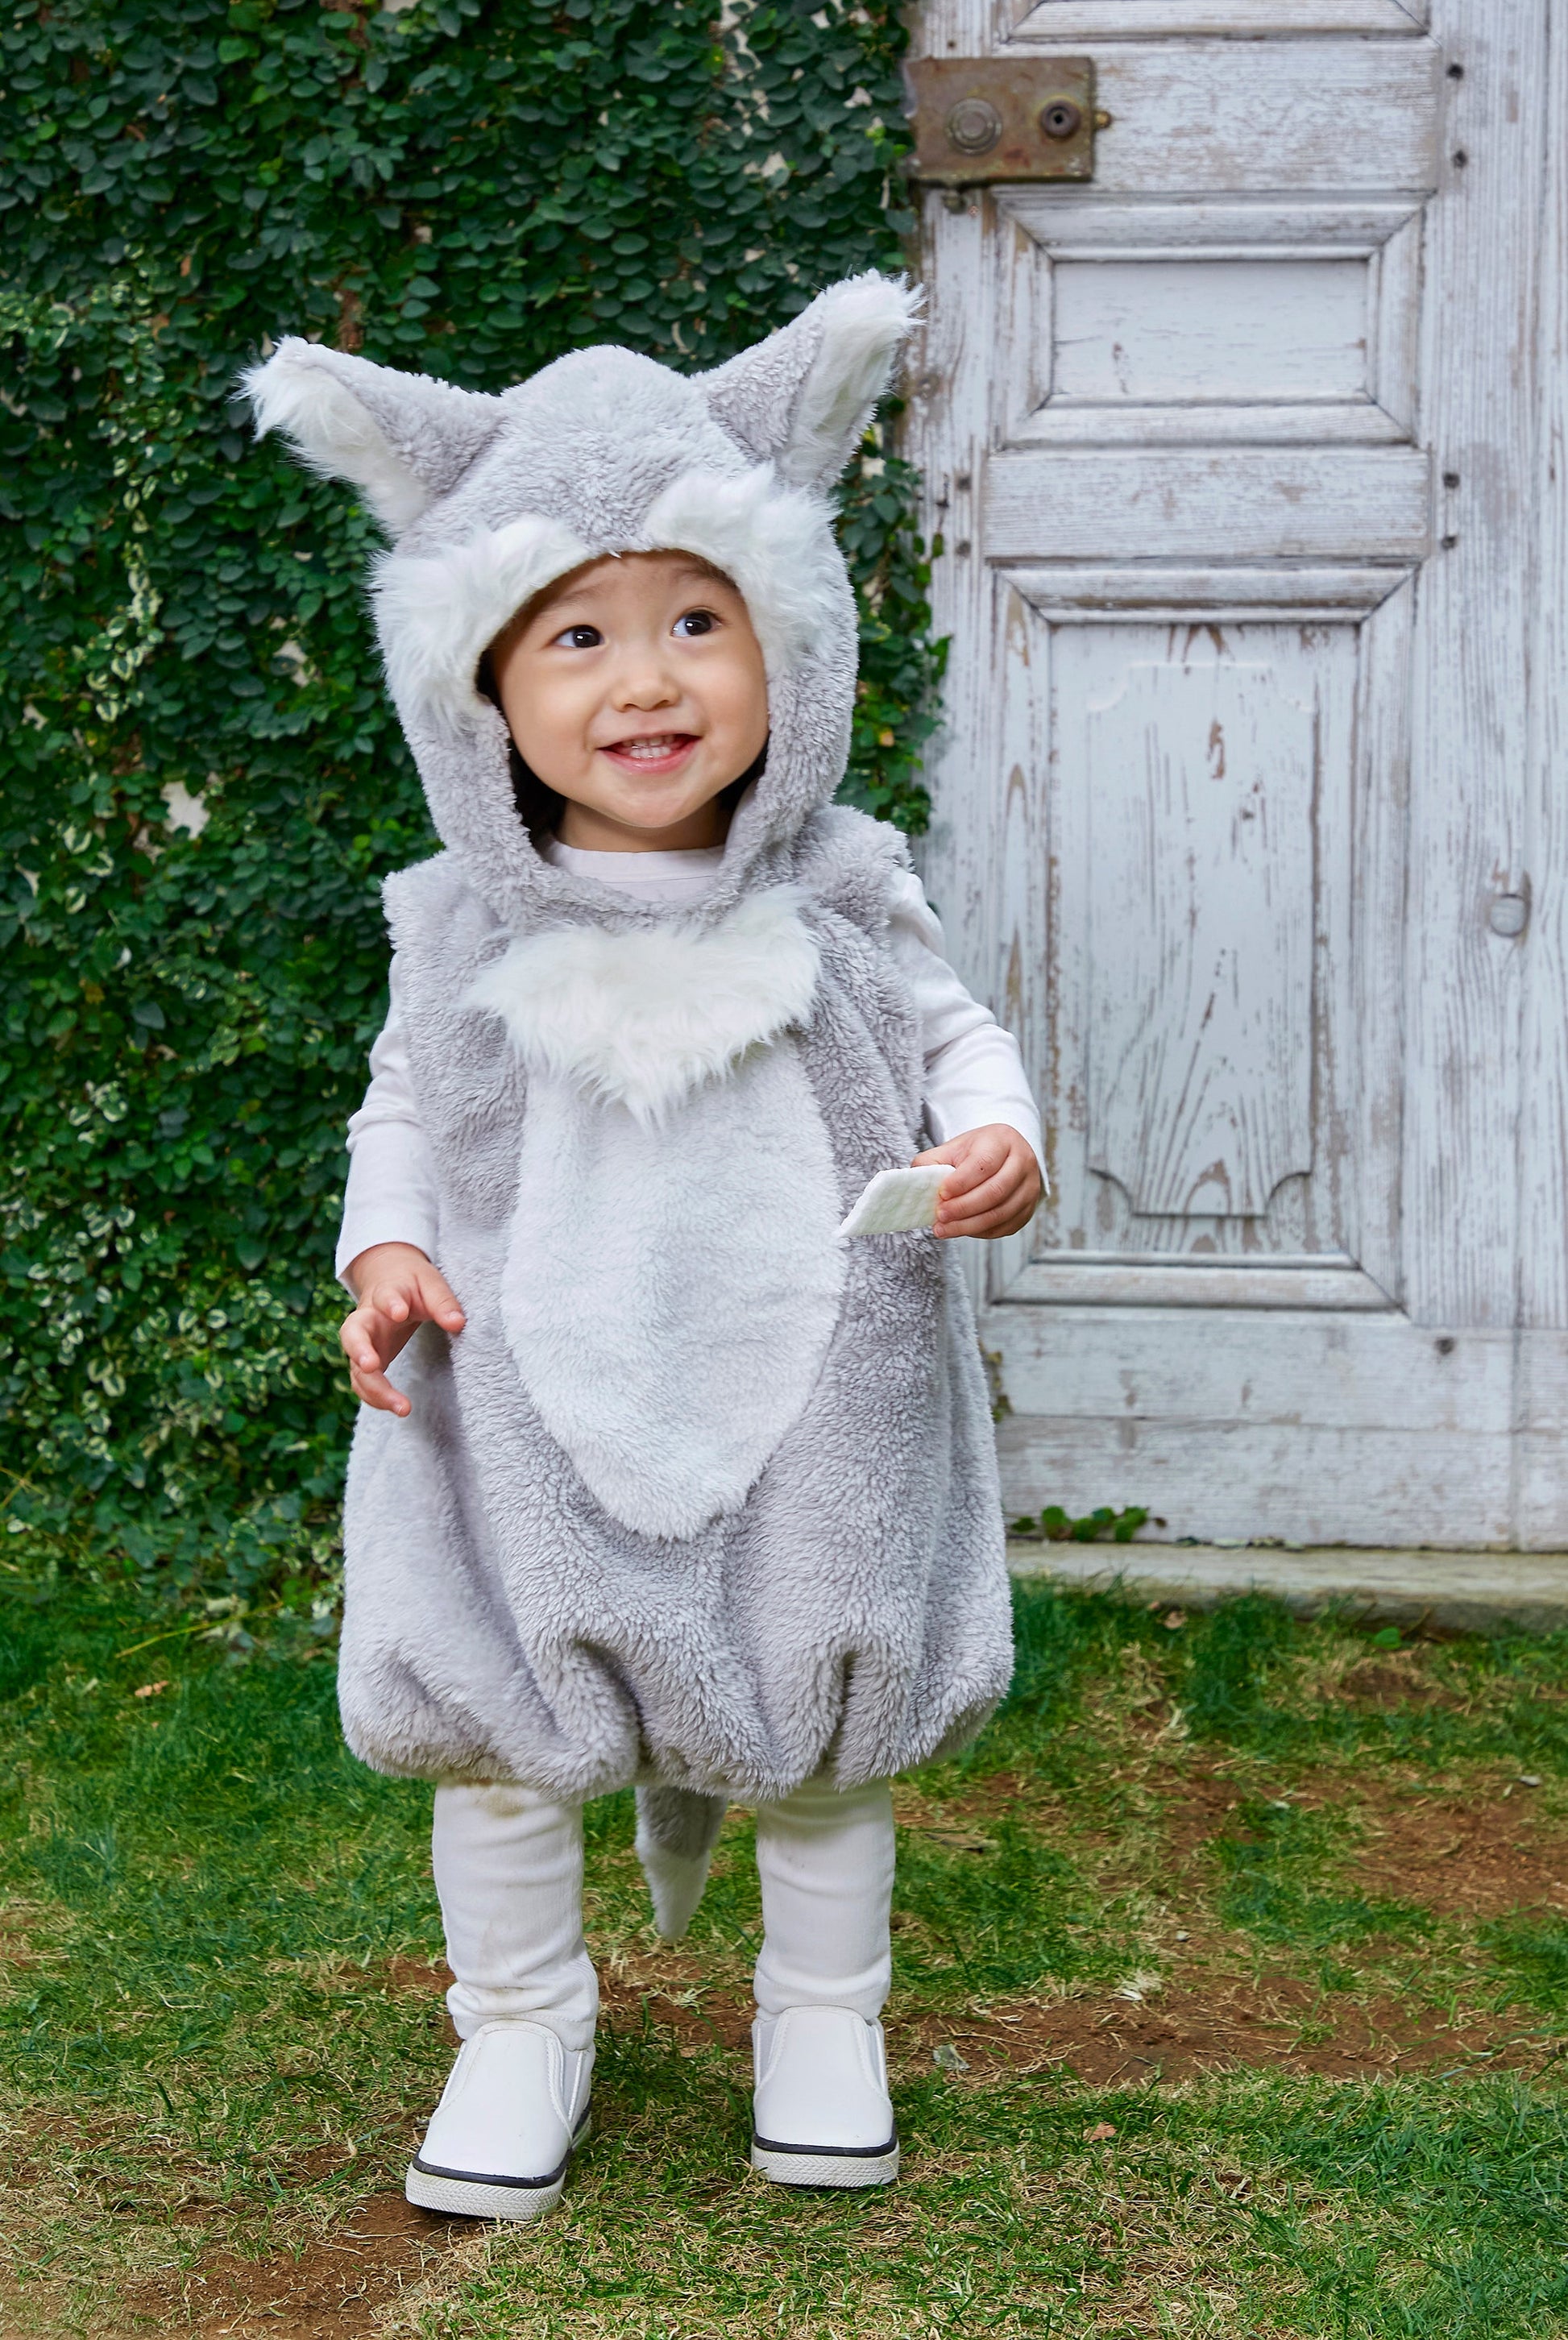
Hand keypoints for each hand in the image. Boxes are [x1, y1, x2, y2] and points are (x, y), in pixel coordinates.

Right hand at [339, 1243, 465, 1416]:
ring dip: (375, 1389)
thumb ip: (443, 1302)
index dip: (389, 1303)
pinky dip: (376, 1398)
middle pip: (352, 1333)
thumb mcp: (431, 1283)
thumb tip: (458, 1324)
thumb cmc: (412, 1284)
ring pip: (357, 1367)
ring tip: (402, 1407)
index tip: (400, 1313)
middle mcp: (367, 1319)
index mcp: (385, 1293)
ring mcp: (364, 1343)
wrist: (388, 1280)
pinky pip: (364, 1383)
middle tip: (371, 1365)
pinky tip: (397, 1409)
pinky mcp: (367, 1361)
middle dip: (360, 1350)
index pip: (384, 1296)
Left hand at [912, 1124, 1042, 1240]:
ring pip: (1001, 1213)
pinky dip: (980, 1232)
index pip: (984, 1164)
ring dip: (969, 1225)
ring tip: (944, 1229)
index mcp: (1003, 1141)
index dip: (961, 1183)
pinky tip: (962, 1229)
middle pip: (995, 1192)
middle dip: (963, 1208)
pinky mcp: (1029, 1209)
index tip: (941, 1194)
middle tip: (940, 1216)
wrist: (1004, 1154)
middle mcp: (1023, 1162)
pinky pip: (1005, 1227)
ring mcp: (1030, 1188)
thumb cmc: (976, 1152)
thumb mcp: (953, 1148)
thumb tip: (915, 1184)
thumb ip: (932, 1162)